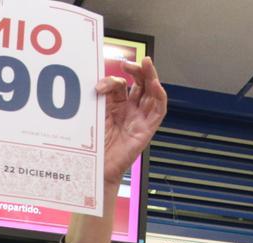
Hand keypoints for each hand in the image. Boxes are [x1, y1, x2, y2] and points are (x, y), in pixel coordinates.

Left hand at [95, 56, 166, 184]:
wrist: (95, 169)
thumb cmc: (93, 146)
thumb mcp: (95, 117)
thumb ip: (98, 101)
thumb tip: (99, 84)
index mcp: (117, 107)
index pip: (121, 85)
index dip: (113, 80)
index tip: (100, 83)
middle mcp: (130, 111)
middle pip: (140, 85)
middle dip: (137, 70)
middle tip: (128, 63)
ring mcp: (140, 120)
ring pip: (152, 93)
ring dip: (152, 77)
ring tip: (147, 63)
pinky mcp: (146, 130)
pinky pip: (159, 111)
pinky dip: (160, 97)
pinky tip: (156, 85)